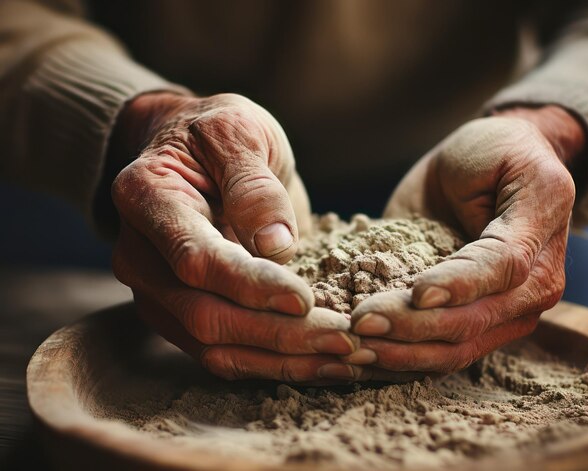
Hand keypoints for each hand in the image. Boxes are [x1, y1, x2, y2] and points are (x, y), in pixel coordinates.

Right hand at [110, 92, 361, 382]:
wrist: (191, 153)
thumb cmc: (216, 133)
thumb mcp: (238, 131)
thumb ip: (252, 184)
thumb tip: (276, 246)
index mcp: (147, 198)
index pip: (196, 258)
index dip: (250, 284)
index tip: (305, 298)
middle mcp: (140, 255)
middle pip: (204, 314)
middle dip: (277, 333)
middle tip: (343, 339)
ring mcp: (156, 291)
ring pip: (213, 346)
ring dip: (280, 359)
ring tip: (342, 359)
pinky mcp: (181, 314)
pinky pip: (221, 352)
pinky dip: (270, 363)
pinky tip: (317, 362)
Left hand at [345, 106, 585, 373]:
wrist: (494, 166)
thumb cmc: (492, 155)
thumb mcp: (495, 158)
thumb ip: (486, 211)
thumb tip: (440, 281)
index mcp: (540, 244)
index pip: (500, 272)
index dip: (458, 285)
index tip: (414, 292)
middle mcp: (530, 292)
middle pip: (472, 324)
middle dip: (413, 328)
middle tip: (359, 323)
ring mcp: (501, 317)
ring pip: (453, 351)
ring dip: (401, 355)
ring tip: (351, 349)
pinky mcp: (470, 326)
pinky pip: (437, 354)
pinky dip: (397, 361)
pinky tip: (358, 359)